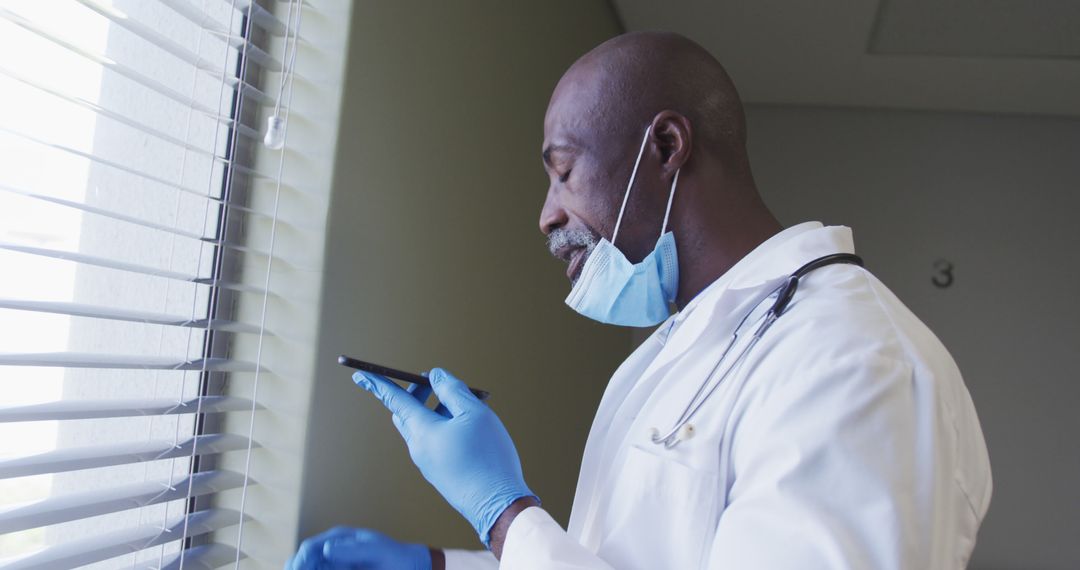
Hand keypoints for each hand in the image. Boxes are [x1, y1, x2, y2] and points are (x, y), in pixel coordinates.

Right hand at [285, 526, 431, 569]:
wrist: (408, 567)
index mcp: (338, 539)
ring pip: (311, 568)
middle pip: (304, 560)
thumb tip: (327, 549)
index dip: (301, 561)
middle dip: (297, 568)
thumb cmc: (394, 555)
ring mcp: (335, 565)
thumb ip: (352, 550)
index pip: (310, 548)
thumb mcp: (375, 550)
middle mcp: (332, 551)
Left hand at [353, 367, 537, 546]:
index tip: (360, 374)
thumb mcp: (474, 413)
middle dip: (416, 393)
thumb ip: (453, 389)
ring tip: (465, 405)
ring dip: (436, 410)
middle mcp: (418, 447)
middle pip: (407, 413)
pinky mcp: (440, 474)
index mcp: (422, 430)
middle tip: (435, 382)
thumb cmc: (487, 456)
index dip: (378, 383)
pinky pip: (434, 443)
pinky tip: (469, 429)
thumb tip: (435, 376)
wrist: (497, 505)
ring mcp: (428, 463)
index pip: (394, 400)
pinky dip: (444, 427)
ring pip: (423, 428)